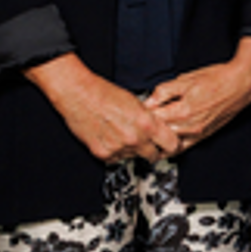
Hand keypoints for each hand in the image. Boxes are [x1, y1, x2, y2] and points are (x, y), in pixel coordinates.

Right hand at [26, 53, 179, 163]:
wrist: (78, 93)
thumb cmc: (104, 93)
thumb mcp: (137, 102)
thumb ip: (150, 119)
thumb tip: (159, 129)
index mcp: (146, 123)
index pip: (172, 144)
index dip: (171, 145)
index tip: (169, 145)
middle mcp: (134, 138)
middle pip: (154, 155)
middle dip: (153, 150)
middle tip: (148, 144)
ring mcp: (118, 147)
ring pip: (133, 156)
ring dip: (132, 149)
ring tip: (122, 133)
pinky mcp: (102, 153)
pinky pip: (116, 158)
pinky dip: (116, 151)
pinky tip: (112, 137)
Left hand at [142, 38, 250, 152]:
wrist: (241, 84)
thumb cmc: (218, 79)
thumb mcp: (186, 79)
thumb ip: (164, 91)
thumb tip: (149, 100)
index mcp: (183, 110)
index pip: (151, 119)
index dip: (141, 113)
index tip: (136, 110)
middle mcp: (190, 126)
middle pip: (158, 133)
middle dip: (147, 127)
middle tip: (139, 121)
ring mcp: (197, 133)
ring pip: (168, 143)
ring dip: (158, 138)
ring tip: (150, 130)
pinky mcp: (204, 136)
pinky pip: (182, 147)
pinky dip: (171, 145)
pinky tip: (165, 138)